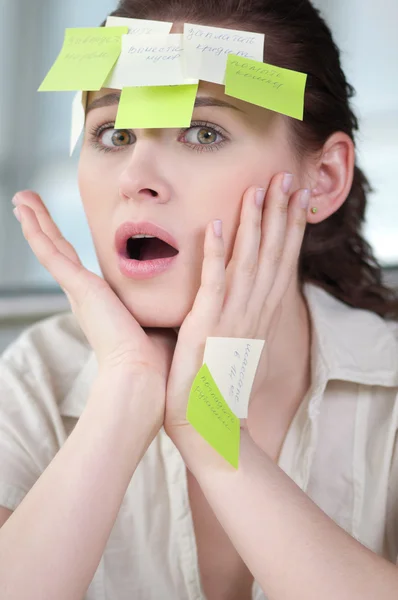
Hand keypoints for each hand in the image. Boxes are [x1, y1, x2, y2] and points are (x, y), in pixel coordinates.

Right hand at [12, 192, 175, 384]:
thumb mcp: (156, 316)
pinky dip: (36, 231)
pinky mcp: (79, 288)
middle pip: (59, 252)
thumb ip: (158, 299)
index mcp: (99, 302)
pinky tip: (23, 212)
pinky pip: (51, 254)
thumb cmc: (154, 357)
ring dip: (35, 222)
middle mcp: (84, 295)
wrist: (144, 375)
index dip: (64, 245)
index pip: (77, 265)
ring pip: (52, 247)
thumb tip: (177, 288)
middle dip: (43, 227)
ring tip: (21, 199)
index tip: (54, 229)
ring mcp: (78, 291)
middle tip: (27, 204)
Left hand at [164, 173, 309, 438]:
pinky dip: (216, 253)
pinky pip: (213, 283)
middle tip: (288, 177)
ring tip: (259, 189)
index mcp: (260, 313)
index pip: (280, 262)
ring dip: (255, 224)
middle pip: (272, 254)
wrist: (208, 423)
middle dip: (281, 214)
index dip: (290, 228)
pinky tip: (217, 224)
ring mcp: (231, 316)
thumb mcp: (240, 344)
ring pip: (248, 261)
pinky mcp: (206, 325)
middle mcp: (252, 310)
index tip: (298, 196)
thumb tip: (248, 298)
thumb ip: (244, 316)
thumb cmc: (219, 385)